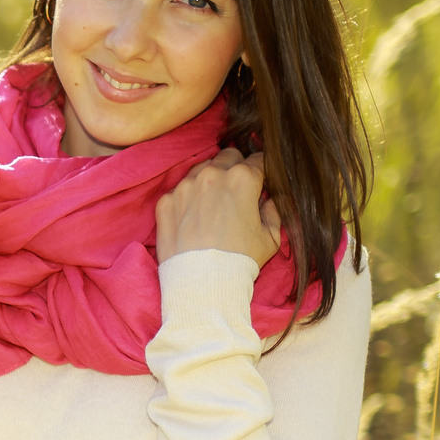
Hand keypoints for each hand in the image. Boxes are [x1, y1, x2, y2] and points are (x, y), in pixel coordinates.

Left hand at [155, 149, 281, 266]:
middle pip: (227, 156)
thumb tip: (272, 199)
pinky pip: (179, 190)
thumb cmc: (241, 261)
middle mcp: (212, 175)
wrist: (203, 283)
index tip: (260, 180)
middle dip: (234, 167)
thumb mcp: (271, 237)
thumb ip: (274, 210)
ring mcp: (185, 186)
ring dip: (209, 179)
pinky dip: (187, 198)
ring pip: (201, 169)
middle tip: (236, 190)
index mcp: (243, 178)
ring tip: (213, 204)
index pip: (258, 159)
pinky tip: (193, 218)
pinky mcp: (166, 201)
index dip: (261, 170)